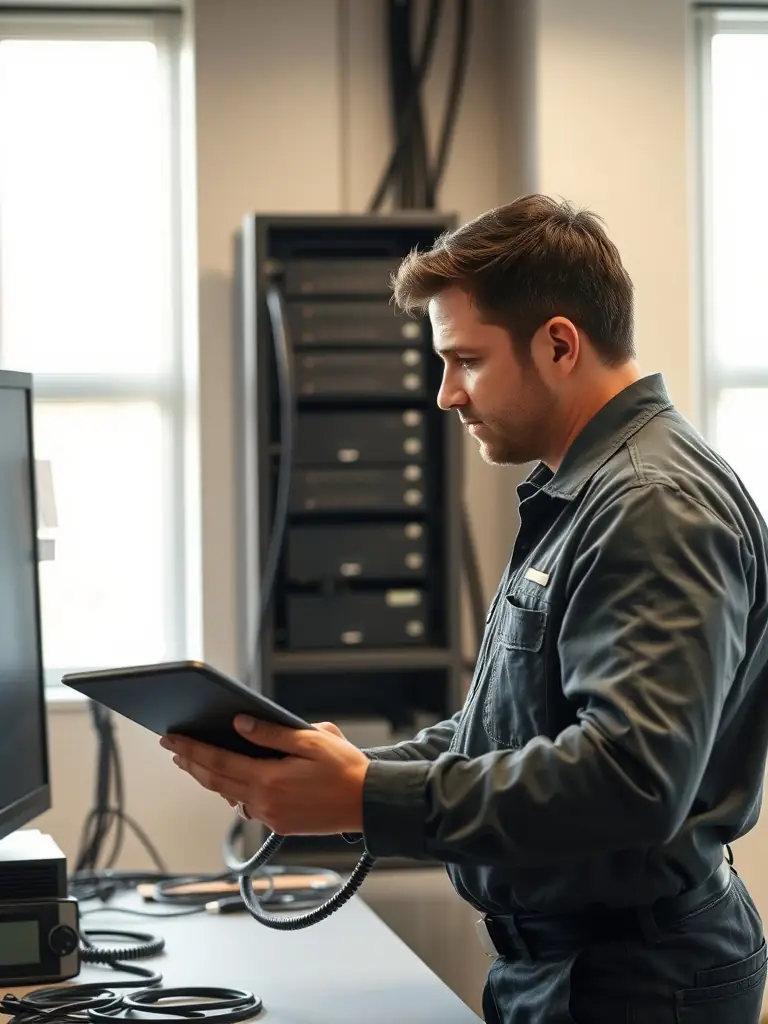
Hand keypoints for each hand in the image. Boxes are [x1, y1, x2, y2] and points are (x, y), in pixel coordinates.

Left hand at [159, 718, 368, 835]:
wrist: (370, 803)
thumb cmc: (345, 768)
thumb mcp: (311, 740)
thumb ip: (271, 733)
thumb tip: (239, 724)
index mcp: (269, 780)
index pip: (218, 762)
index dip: (191, 749)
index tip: (171, 738)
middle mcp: (264, 803)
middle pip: (215, 781)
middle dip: (191, 762)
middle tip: (172, 747)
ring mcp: (271, 816)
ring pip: (228, 795)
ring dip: (208, 777)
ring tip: (193, 761)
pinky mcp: (279, 824)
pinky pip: (246, 805)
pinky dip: (231, 790)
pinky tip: (227, 780)